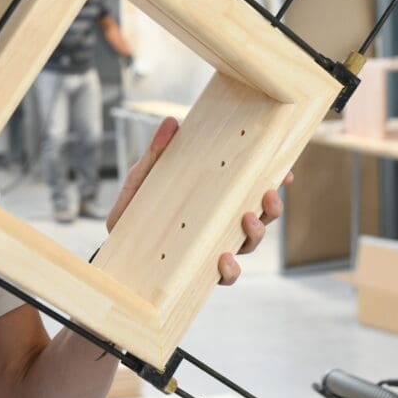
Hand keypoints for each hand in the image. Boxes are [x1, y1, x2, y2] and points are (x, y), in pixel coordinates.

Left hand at [105, 117, 291, 286]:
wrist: (111, 240)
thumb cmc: (134, 204)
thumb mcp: (144, 173)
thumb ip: (158, 151)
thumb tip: (173, 122)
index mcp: (213, 198)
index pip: (250, 189)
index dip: (273, 182)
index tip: (286, 172)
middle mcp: (219, 223)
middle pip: (260, 217)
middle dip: (272, 208)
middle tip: (268, 195)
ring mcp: (211, 246)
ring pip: (248, 244)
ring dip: (256, 233)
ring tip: (248, 219)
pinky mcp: (197, 269)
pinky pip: (224, 275)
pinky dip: (230, 270)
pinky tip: (224, 258)